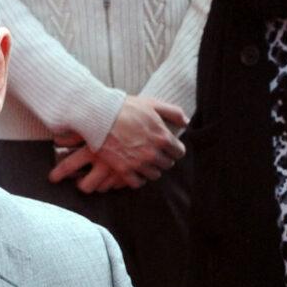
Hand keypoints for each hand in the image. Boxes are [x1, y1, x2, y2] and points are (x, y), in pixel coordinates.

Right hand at [50, 94, 185, 191]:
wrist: (100, 116)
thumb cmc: (126, 108)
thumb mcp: (152, 104)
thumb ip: (173, 112)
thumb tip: (186, 122)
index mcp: (162, 137)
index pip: (179, 152)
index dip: (174, 148)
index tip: (168, 147)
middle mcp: (153, 153)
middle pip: (168, 164)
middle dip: (163, 158)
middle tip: (155, 152)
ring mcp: (138, 164)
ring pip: (154, 175)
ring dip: (152, 168)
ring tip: (144, 160)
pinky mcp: (124, 171)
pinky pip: (138, 183)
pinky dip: (138, 178)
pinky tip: (135, 170)